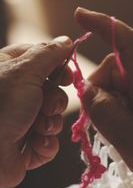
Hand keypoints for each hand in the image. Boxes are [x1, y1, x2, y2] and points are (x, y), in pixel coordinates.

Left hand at [0, 36, 72, 187]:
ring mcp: (21, 122)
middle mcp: (16, 95)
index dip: (58, 66)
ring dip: (50, 124)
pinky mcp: (26, 147)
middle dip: (55, 101)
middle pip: (52, 90)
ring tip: (37, 129)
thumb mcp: (24, 71)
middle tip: (46, 106)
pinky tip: (35, 145)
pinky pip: (49, 142)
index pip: (41, 60)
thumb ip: (48, 53)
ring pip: (54, 118)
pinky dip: (46, 144)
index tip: (67, 76)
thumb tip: (66, 40)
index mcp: (10, 71)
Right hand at [75, 8, 132, 187]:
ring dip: (107, 102)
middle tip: (96, 117)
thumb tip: (88, 89)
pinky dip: (115, 109)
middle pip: (117, 67)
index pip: (130, 43)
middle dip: (100, 87)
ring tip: (115, 130)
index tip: (80, 15)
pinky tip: (121, 128)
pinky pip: (124, 96)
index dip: (104, 25)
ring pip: (118, 83)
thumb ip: (105, 111)